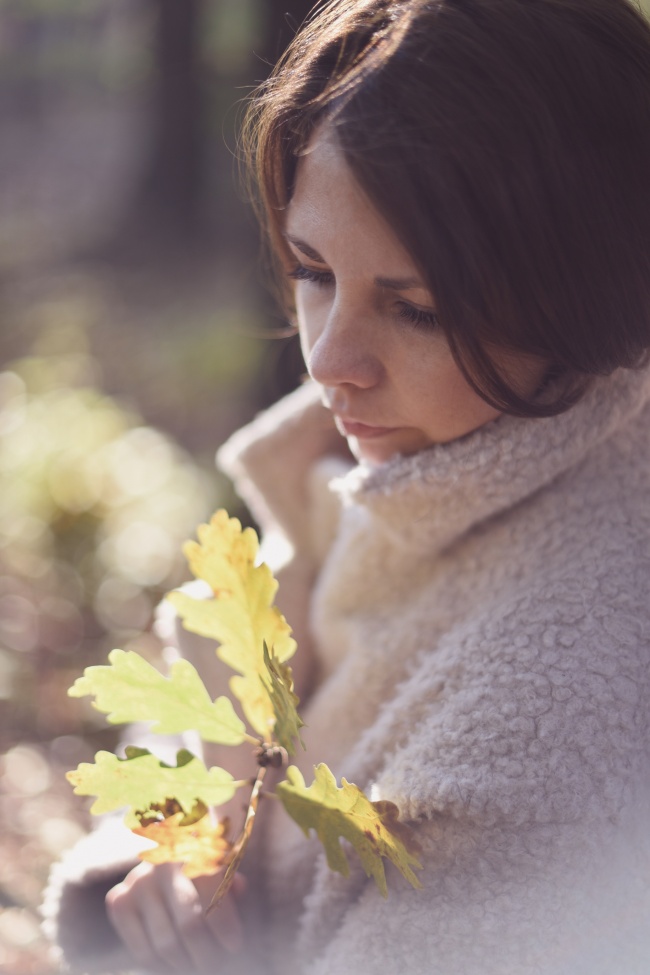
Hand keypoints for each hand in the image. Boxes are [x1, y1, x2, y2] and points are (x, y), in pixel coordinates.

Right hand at [106, 861, 244, 972]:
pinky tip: (176, 964)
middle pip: (189, 925)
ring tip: (200, 966)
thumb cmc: (204, 871)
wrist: (166, 863)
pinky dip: (163, 968)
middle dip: (209, 955)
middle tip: (219, 965)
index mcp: (196, 848)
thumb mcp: (224, 871)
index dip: (225, 926)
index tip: (235, 947)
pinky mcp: (119, 900)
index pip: (211, 894)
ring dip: (187, 965)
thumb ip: (231, 882)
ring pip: (166, 945)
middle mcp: (164, 864)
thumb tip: (239, 887)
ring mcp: (138, 882)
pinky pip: (142, 951)